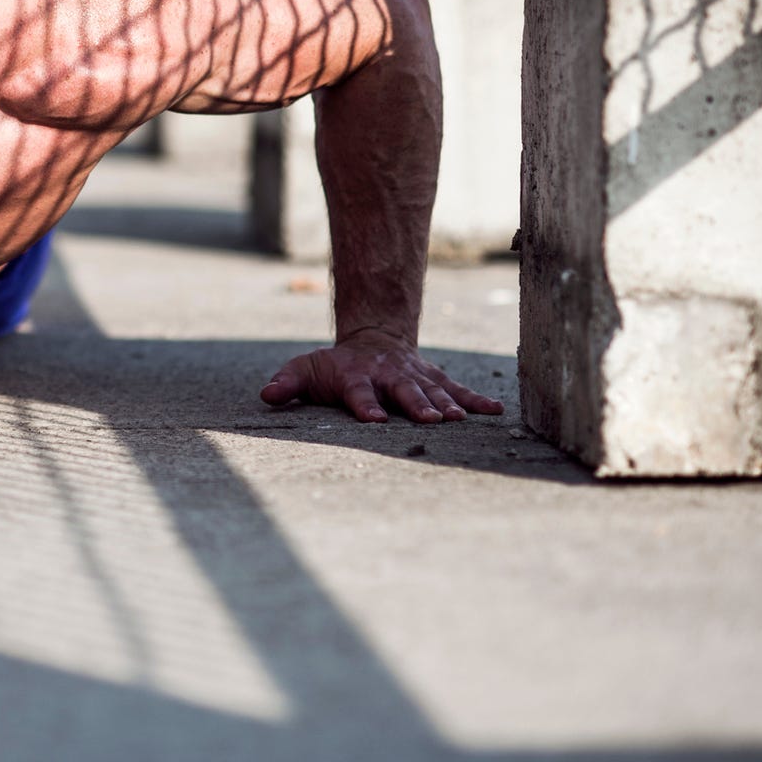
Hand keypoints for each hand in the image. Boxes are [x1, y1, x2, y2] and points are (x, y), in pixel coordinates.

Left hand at [259, 330, 501, 423]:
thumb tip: (267, 395)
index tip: (375, 420)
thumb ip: (287, 383)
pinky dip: (476, 399)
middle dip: (417, 405)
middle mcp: (388, 376)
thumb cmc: (333, 366)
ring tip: (460, 420)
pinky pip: (457, 389)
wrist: (372, 341)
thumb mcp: (305, 369)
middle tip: (431, 420)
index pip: (360, 393)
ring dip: (447, 405)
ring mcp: (414, 377)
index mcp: (356, 377)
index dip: (366, 405)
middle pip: (404, 392)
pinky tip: (495, 411)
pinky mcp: (434, 379)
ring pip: (433, 391)